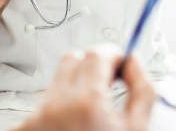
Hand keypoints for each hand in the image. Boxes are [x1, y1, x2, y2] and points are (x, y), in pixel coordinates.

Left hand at [15, 45, 154, 130]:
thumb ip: (142, 90)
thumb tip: (134, 63)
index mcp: (86, 104)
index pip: (98, 54)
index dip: (114, 56)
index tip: (120, 64)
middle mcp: (54, 108)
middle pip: (73, 60)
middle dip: (92, 66)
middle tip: (106, 84)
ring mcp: (32, 121)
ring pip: (55, 84)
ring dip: (73, 92)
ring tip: (87, 120)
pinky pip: (40, 108)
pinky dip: (55, 114)